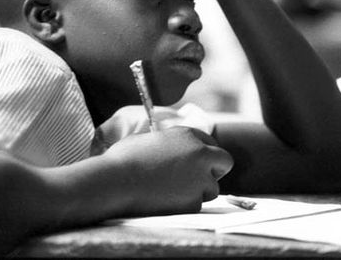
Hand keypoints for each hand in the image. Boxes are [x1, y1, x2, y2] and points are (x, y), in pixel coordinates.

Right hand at [102, 126, 233, 215]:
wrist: (116, 181)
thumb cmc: (124, 158)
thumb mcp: (149, 140)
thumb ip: (169, 144)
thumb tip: (171, 150)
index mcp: (188, 135)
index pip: (211, 143)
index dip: (205, 153)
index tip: (197, 161)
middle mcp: (200, 154)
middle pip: (224, 162)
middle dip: (214, 170)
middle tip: (197, 177)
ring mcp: (200, 179)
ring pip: (212, 188)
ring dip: (199, 190)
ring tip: (173, 191)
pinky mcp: (194, 202)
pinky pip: (197, 205)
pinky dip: (186, 205)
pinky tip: (166, 201)